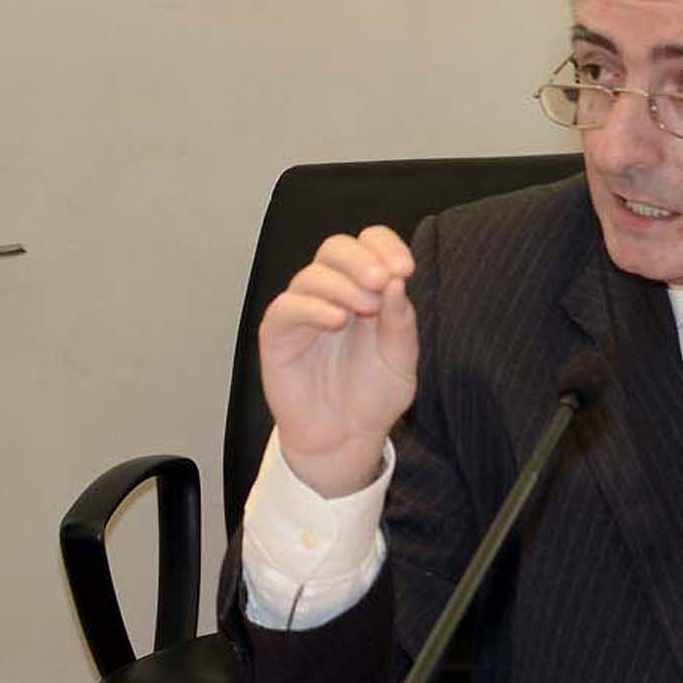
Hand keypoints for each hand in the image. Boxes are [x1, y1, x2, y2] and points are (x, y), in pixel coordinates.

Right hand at [256, 228, 419, 496]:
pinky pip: (288, 306)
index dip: (385, 247)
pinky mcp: (277, 333)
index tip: (405, 269)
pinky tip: (337, 321)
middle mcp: (331, 292)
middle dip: (362, 259)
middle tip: (382, 280)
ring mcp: (302, 310)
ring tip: (365, 310)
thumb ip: (400, 321)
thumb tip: (397, 281)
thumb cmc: (372, 396)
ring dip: (343, 285)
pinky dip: (313, 307)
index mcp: (365, 289)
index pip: (369, 244)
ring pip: (312, 274)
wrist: (345, 437)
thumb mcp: (400, 359)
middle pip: (335, 247)